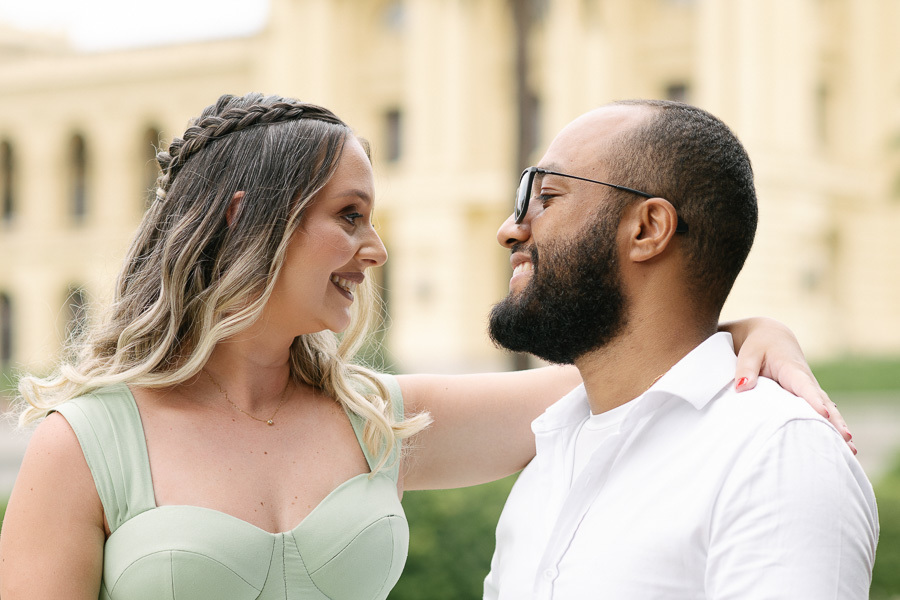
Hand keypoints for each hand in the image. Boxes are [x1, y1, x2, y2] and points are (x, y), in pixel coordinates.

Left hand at [724, 317, 854, 453]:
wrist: (772, 338)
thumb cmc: (760, 345)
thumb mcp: (749, 353)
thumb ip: (745, 369)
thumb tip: (742, 387)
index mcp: (793, 370)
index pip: (804, 386)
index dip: (814, 400)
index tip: (823, 414)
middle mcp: (807, 382)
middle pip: (823, 403)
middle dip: (835, 421)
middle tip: (846, 438)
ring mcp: (810, 391)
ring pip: (827, 411)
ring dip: (838, 428)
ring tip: (851, 450)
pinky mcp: (808, 398)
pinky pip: (822, 414)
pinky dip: (832, 428)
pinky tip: (843, 446)